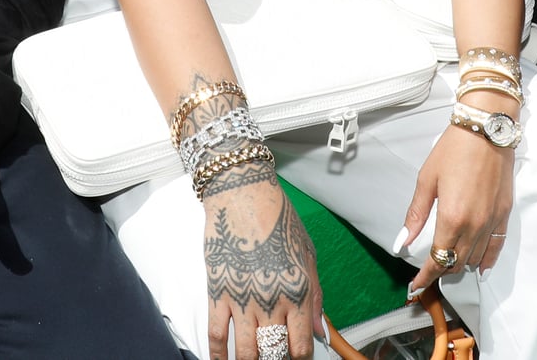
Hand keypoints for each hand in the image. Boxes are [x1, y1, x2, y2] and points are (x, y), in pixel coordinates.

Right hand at [203, 165, 322, 359]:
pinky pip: (217, 336)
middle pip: (274, 353)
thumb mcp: (307, 252)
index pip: (301, 345)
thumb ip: (315, 294)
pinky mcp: (218, 292)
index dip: (299, 359)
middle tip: (274, 357)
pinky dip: (219, 356)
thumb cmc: (278, 218)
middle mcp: (272, 299)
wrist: (244, 194)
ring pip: (246, 353)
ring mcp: (243, 298)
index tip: (296, 358)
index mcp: (298, 290)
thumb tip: (318, 330)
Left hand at [401, 125, 514, 293]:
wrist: (485, 129)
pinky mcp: (503, 214)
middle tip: (428, 271)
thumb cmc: (454, 149)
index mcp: (452, 218)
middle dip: (440, 270)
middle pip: (456, 263)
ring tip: (448, 261)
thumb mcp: (427, 179)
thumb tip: (403, 241)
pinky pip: (496, 246)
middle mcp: (474, 225)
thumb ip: (416, 214)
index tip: (416, 285)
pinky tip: (480, 265)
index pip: (437, 260)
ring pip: (476, 258)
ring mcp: (491, 221)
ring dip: (461, 264)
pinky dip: (487, 259)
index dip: (425, 276)